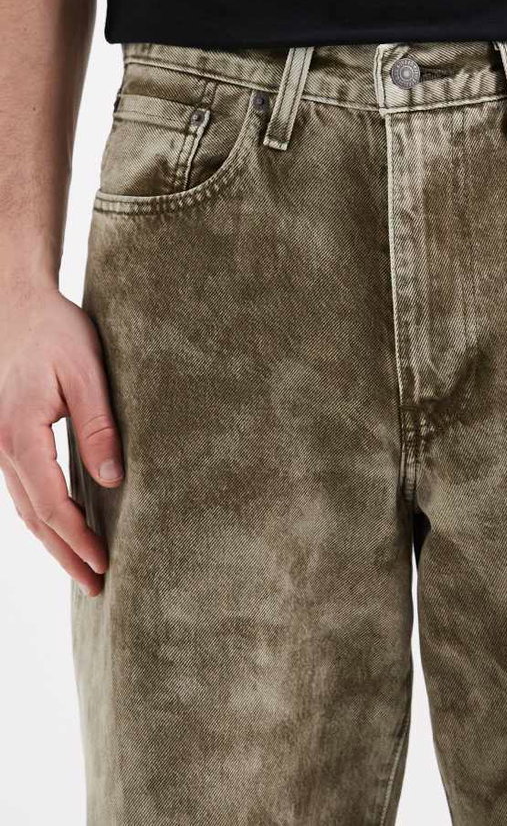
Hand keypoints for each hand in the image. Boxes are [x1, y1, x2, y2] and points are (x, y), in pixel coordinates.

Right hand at [0, 286, 122, 594]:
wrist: (15, 302)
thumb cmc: (55, 330)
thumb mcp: (86, 372)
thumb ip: (98, 426)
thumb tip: (113, 480)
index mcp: (20, 433)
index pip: (52, 504)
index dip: (78, 539)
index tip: (105, 563)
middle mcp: (1, 445)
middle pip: (34, 517)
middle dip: (66, 555)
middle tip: (97, 586)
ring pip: (23, 507)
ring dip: (53, 541)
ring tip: (83, 568)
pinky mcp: (4, 437)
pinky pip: (20, 489)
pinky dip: (41, 516)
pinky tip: (61, 527)